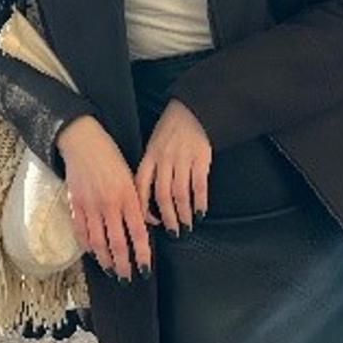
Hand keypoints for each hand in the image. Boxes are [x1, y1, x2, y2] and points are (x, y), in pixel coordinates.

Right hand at [57, 115, 150, 280]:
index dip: (142, 255)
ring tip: (110, 270)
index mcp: (127, 197)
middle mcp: (109, 204)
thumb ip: (138, 203)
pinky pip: (81, 231)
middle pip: (117, 243)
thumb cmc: (110, 156)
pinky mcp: (75, 204)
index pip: (138, 234)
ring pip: (98, 242)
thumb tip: (148, 225)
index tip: (145, 270)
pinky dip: (87, 245)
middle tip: (127, 278)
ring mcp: (90, 206)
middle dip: (123, 265)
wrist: (83, 140)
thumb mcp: (131, 177)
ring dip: (105, 260)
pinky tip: (93, 252)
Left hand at [134, 99, 211, 235]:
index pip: (141, 187)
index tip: (150, 223)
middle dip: (167, 218)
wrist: (192, 111)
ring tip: (187, 226)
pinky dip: (200, 202)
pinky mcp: (201, 158)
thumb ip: (150, 169)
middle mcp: (164, 159)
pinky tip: (200, 212)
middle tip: (172, 232)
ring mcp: (183, 159)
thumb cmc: (170, 132)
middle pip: (162, 195)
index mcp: (149, 157)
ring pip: (180, 193)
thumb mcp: (153, 147)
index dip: (144, 208)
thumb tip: (146, 200)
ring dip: (184, 214)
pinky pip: (199, 185)